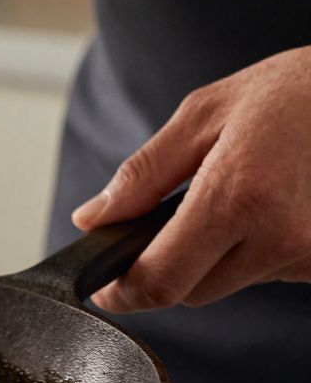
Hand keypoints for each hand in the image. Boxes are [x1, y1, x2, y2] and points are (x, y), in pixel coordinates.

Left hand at [72, 46, 310, 311]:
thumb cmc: (296, 90)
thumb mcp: (204, 114)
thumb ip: (142, 175)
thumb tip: (93, 218)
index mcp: (238, 198)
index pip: (160, 279)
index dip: (122, 291)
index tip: (104, 286)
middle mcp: (280, 236)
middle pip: (190, 291)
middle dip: (168, 265)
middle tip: (173, 218)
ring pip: (230, 283)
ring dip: (216, 256)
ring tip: (241, 194)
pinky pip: (271, 271)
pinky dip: (257, 249)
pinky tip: (273, 204)